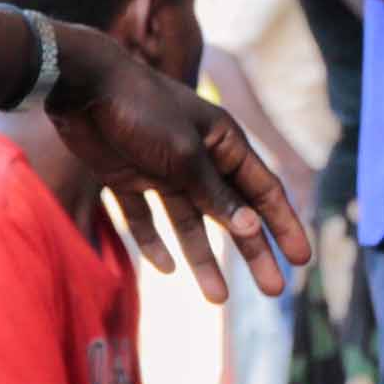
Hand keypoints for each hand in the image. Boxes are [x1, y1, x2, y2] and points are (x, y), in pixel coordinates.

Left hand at [52, 28, 314, 298]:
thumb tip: (251, 228)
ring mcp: (162, 170)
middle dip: (252, 251)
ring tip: (216, 298)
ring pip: (189, 222)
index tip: (301, 259)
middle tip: (273, 290)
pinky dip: (154, 242)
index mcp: (222, 142)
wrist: (82, 86)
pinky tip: (165, 268)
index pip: (263, 190)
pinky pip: (145, 217)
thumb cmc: (142, 111)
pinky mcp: (127, 178)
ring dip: (202, 258)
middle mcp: (197, 158)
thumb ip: (215, 194)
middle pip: (231, 213)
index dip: (284, 225)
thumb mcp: (185, 156)